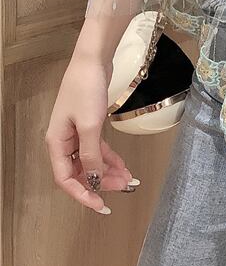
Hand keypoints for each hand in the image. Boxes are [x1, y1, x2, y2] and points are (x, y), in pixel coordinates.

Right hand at [45, 49, 136, 214]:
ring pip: (91, 161)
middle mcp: (63, 141)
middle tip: (124, 189)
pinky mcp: (88, 124)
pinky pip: (97, 148)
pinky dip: (110, 157)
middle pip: (80, 172)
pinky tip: (123, 165)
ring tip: (129, 179)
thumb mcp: (90, 125)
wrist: (92, 60)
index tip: (100, 205)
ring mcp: (76, 133)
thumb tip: (94, 179)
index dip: (82, 194)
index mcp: (56, 143)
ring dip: (108, 171)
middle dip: (101, 182)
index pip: (65, 179)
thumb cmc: (86, 89)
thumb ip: (91, 155)